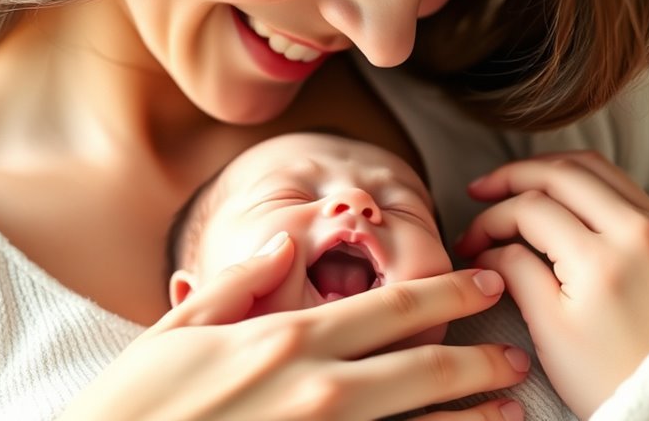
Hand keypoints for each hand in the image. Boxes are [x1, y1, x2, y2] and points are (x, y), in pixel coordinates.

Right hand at [62, 232, 531, 420]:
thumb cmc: (133, 406)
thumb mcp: (177, 330)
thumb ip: (239, 282)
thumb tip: (288, 246)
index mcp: (285, 339)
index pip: (389, 307)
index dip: (445, 293)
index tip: (482, 286)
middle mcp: (316, 389)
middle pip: (423, 368)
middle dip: (479, 359)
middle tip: (516, 353)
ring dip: (473, 417)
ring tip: (512, 409)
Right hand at [455, 152, 648, 417]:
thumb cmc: (612, 378)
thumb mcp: (550, 331)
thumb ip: (516, 273)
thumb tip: (488, 248)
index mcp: (602, 259)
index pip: (530, 209)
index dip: (490, 219)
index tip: (470, 242)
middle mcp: (637, 229)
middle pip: (561, 172)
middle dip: (512, 176)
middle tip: (479, 190)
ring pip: (593, 166)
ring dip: (547, 169)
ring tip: (512, 185)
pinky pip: (619, 183)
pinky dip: (581, 179)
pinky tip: (557, 196)